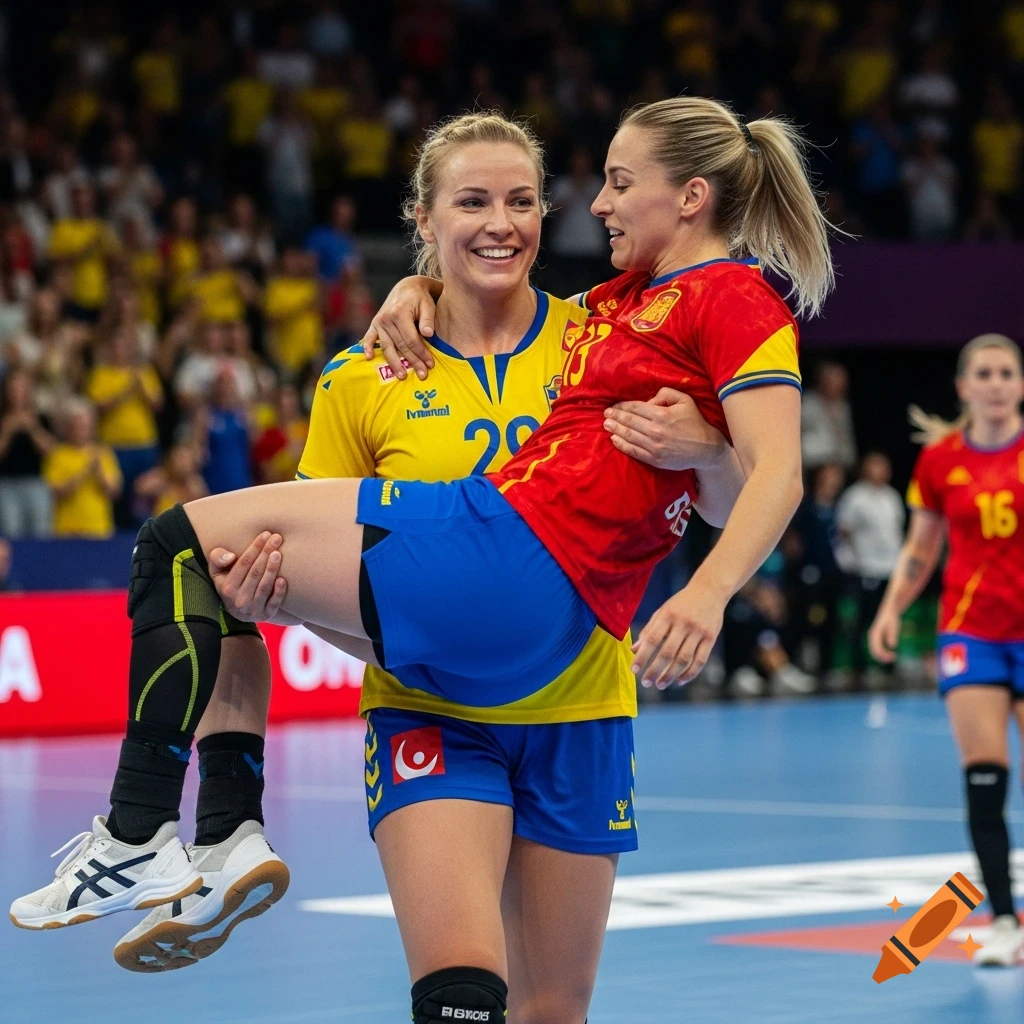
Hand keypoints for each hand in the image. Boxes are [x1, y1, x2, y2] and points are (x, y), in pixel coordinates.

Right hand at [209, 532, 299, 623]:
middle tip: (277, 538)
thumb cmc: (229, 584)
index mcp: (226, 587)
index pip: (243, 564)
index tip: (265, 534)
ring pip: (264, 586)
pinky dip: (279, 592)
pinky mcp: (265, 615)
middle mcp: (238, 600)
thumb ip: (217, 559)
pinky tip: (283, 579)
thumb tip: (231, 556)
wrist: (238, 612)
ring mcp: (252, 609)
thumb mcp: (217, 572)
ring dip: (272, 569)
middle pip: (255, 573)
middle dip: (266, 553)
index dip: (254, 548)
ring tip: (279, 553)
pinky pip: (273, 603)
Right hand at [360, 275, 437, 380]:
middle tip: (422, 375)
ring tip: (401, 376)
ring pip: (387, 347)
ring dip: (394, 363)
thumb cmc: (421, 298)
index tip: (430, 364)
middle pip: (400, 346)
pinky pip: (369, 338)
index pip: (411, 339)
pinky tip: (369, 358)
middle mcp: (387, 318)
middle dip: (412, 362)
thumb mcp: (428, 305)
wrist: (407, 288)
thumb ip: (428, 320)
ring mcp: (379, 322)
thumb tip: (428, 334)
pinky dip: (368, 348)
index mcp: (400, 313)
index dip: (421, 353)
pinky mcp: (374, 324)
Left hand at [603, 389, 728, 470]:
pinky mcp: (655, 459)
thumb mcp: (685, 400)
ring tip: (606, 425)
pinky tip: (614, 440)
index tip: (614, 405)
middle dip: (615, 416)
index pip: (636, 408)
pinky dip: (622, 445)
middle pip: (629, 422)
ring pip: (629, 436)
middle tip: (605, 414)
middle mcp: (655, 430)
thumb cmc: (695, 422)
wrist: (706, 449)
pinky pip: (634, 451)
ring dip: (615, 430)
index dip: (623, 406)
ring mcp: (654, 447)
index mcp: (662, 414)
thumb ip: (666, 394)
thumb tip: (648, 400)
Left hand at [632, 581, 724, 687]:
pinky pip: (700, 660)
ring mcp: (698, 632)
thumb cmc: (681, 603)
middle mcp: (683, 624)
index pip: (652, 639)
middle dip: (655, 670)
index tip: (634, 670)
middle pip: (667, 653)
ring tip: (660, 684)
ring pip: (684, 659)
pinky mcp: (711, 638)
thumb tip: (634, 650)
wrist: (710, 590)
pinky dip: (690, 673)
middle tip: (646, 683)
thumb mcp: (663, 611)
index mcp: (668, 615)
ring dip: (671, 675)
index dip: (642, 657)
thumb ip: (649, 630)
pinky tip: (680, 681)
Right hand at [868, 605, 900, 663]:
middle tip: (894, 658)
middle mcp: (872, 636)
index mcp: (874, 634)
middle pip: (874, 651)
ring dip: (882, 656)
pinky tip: (891, 654)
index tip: (894, 656)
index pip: (876, 648)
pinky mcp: (877, 638)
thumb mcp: (893, 624)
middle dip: (882, 657)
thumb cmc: (892, 616)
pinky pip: (878, 648)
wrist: (888, 609)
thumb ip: (892, 633)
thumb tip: (892, 645)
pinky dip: (883, 653)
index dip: (884, 654)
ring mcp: (873, 638)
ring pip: (875, 650)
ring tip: (893, 657)